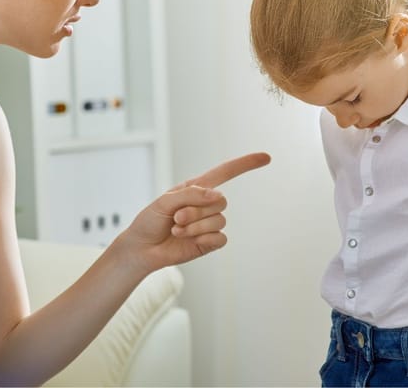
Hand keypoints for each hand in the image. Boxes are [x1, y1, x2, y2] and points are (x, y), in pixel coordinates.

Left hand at [117, 152, 270, 272]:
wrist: (142, 248)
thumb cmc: (149, 221)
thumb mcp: (164, 201)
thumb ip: (191, 194)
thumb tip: (217, 196)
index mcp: (196, 188)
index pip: (225, 172)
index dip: (245, 164)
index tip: (266, 157)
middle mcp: (205, 205)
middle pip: (221, 201)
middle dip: (196, 210)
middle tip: (176, 217)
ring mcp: (208, 224)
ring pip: (219, 220)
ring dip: (195, 226)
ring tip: (177, 229)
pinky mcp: (209, 242)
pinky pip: (221, 238)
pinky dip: (205, 238)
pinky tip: (189, 240)